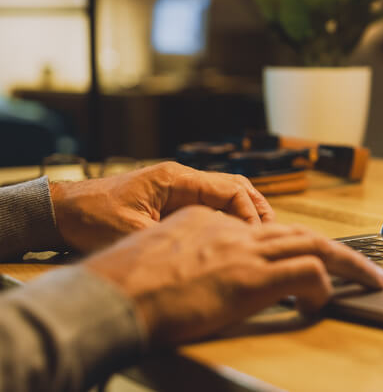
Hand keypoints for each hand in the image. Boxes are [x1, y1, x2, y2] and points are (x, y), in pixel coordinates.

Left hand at [50, 161, 274, 251]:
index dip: (249, 213)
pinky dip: (228, 217)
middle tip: (272, 235)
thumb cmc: (90, 218)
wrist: (61, 211)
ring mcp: (177, 188)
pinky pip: (210, 204)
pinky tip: (232, 237)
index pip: (230, 189)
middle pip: (235, 187)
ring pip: (225, 194)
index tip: (258, 237)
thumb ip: (171, 237)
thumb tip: (208, 251)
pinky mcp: (171, 200)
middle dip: (256, 209)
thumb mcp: (132, 231)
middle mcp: (181, 179)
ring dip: (244, 213)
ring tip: (260, 236)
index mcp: (176, 179)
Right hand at [83, 206, 382, 345]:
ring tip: (370, 279)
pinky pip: (306, 273)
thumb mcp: (155, 262)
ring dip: (349, 264)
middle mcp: (232, 230)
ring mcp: (244, 252)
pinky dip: (324, 286)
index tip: (309, 260)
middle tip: (365, 264)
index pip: (265, 230)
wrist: (106, 298)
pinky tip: (325, 302)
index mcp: (208, 221)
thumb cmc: (119, 290)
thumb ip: (184, 262)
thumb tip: (199, 281)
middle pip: (300, 232)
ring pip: (315, 246)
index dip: (294, 246)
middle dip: (337, 249)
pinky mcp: (250, 278)